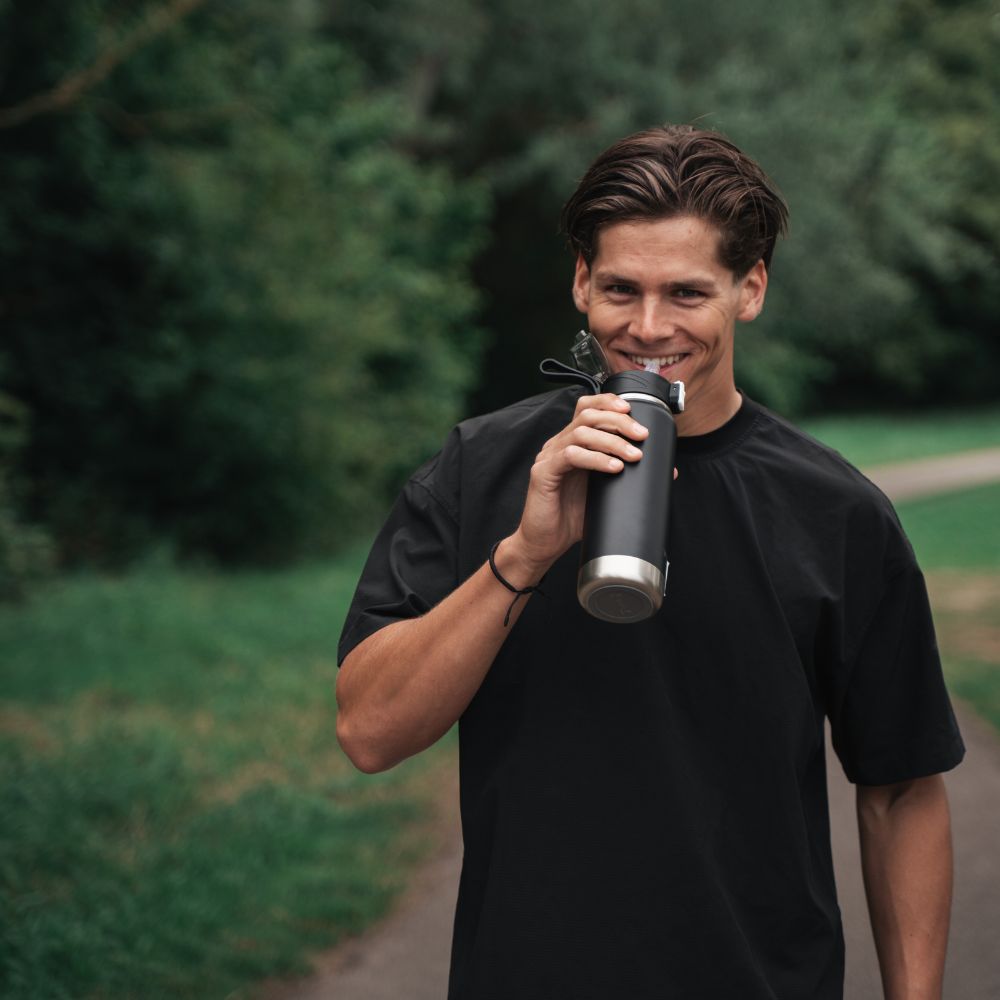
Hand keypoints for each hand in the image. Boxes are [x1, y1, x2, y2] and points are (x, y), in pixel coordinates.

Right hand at [504, 393, 650, 577]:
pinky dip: (595, 458)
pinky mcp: (543, 473)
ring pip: (581, 433)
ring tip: (633, 456)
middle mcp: (558, 445)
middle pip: (587, 415)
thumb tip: (668, 471)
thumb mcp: (607, 494)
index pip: (586, 408)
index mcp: (572, 443)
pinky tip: (613, 467)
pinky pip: (570, 455)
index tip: (632, 411)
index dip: (608, 402)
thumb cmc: (572, 518)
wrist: (545, 544)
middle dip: (619, 421)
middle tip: (641, 436)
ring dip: (612, 441)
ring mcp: (549, 457)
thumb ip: (630, 478)